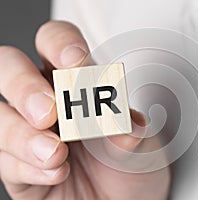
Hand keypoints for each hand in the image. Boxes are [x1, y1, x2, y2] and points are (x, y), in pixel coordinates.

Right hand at [0, 21, 169, 199]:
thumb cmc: (130, 163)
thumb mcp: (139, 143)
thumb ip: (130, 129)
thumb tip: (126, 123)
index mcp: (75, 81)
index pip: (54, 43)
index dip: (59, 43)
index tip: (76, 61)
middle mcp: (47, 101)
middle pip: (10, 68)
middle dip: (25, 85)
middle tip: (52, 111)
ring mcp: (28, 133)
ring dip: (22, 133)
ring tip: (57, 152)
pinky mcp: (19, 168)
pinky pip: (5, 161)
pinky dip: (28, 165)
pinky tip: (56, 171)